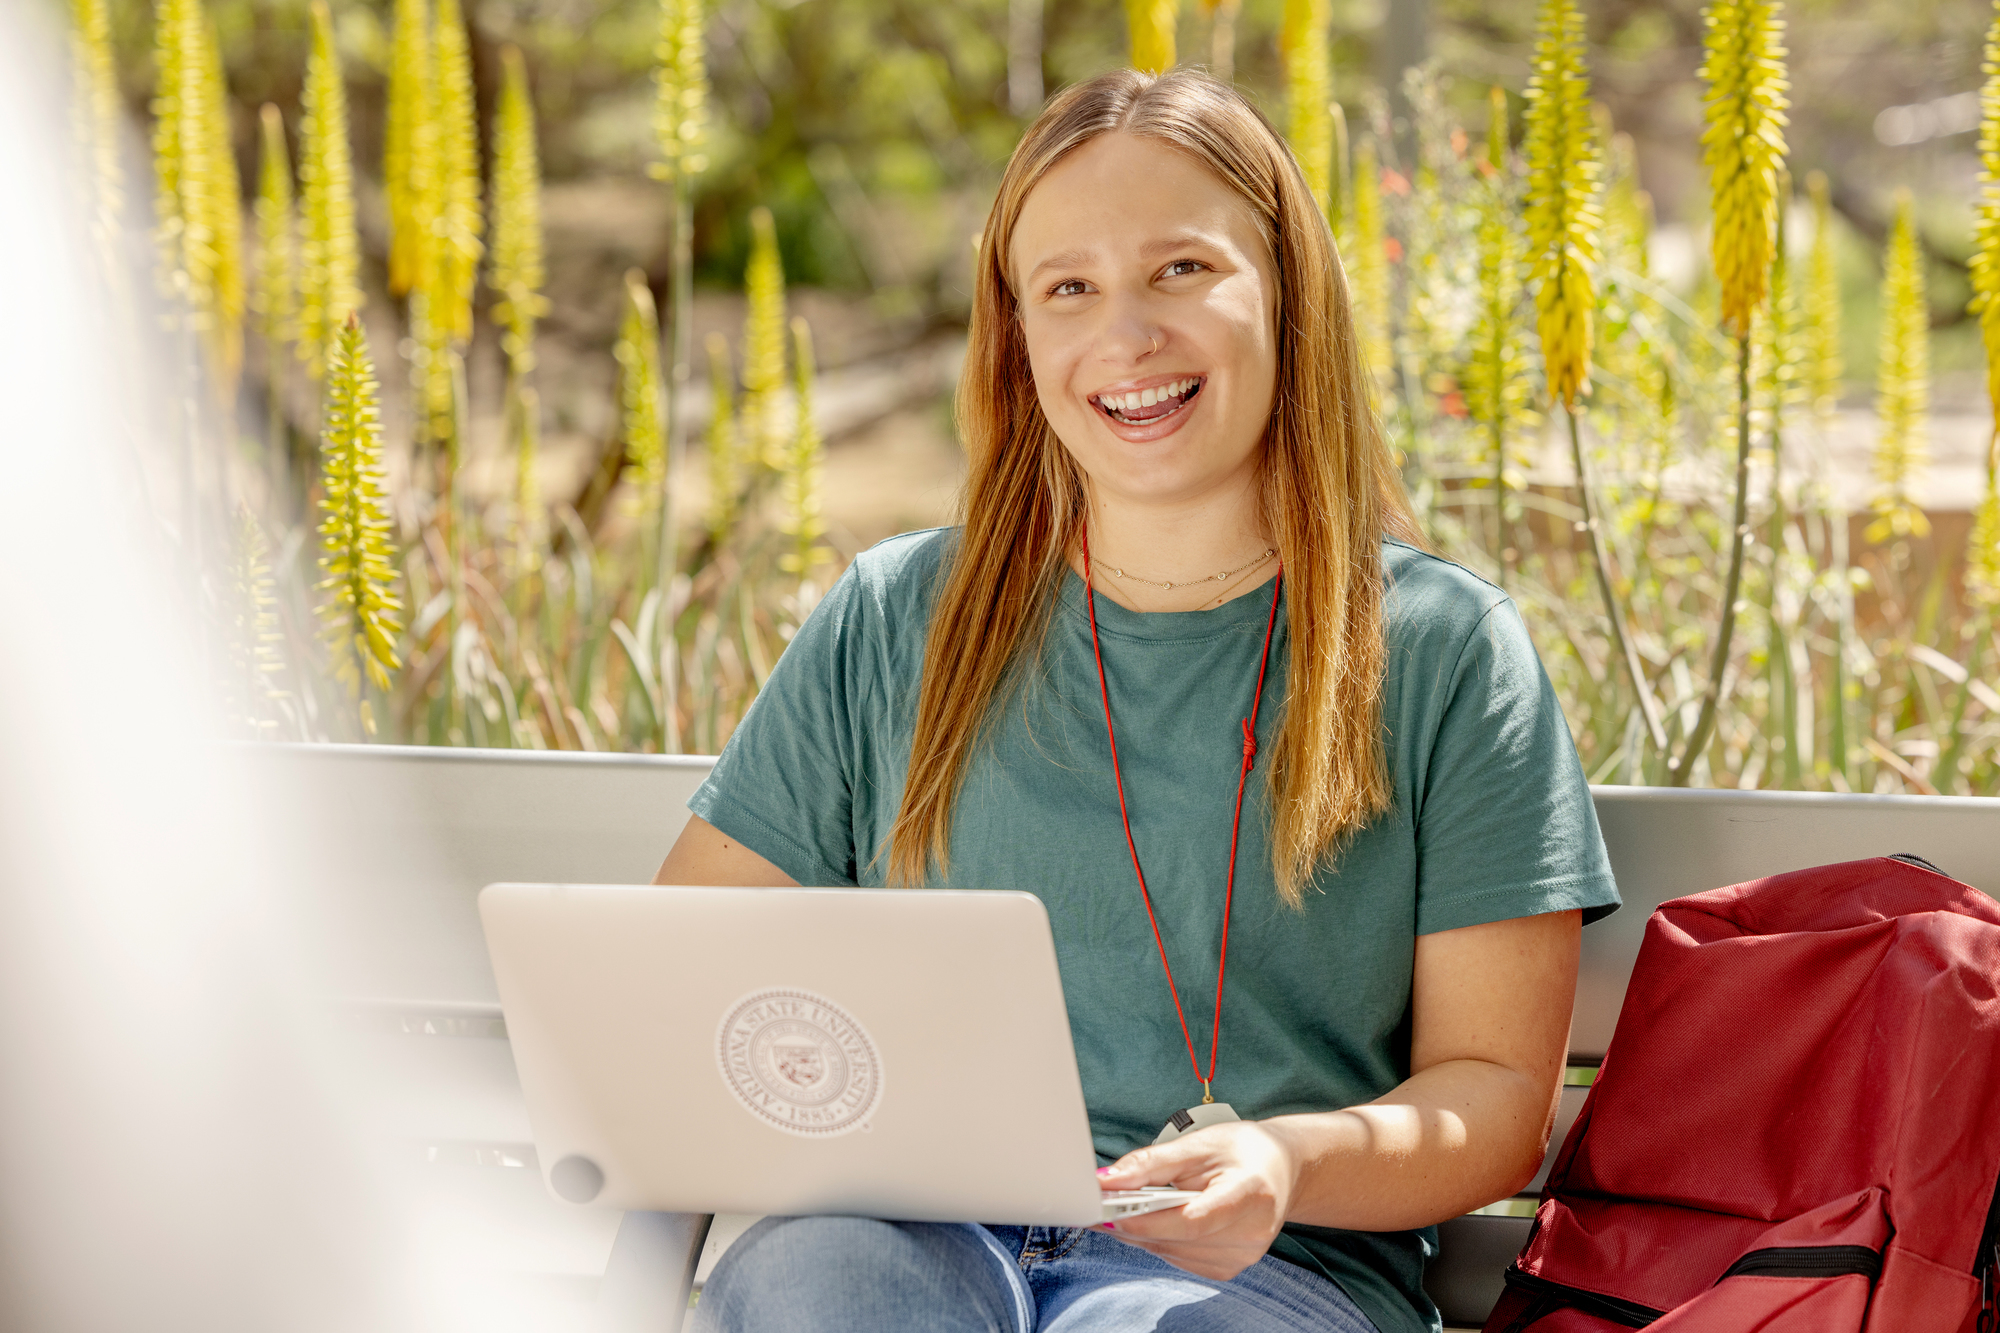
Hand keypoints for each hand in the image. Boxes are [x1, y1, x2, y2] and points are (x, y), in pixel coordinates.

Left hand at [1094, 1119, 1300, 1281]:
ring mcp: (1243, 1256)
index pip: (1191, 1220)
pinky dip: (1159, 1241)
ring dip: (1140, 1234)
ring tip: (1117, 1210)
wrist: (1280, 1169)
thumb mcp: (1199, 1142)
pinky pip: (1179, 1259)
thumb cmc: (1242, 1150)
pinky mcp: (1230, 1268)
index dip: (1147, 1220)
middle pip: (1178, 1239)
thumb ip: (1151, 1163)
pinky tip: (1151, 1220)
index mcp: (1250, 1194)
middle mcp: (1251, 1233)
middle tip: (1097, 1207)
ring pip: (1172, 1252)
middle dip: (1132, 1224)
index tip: (1108, 1212)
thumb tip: (1107, 1181)